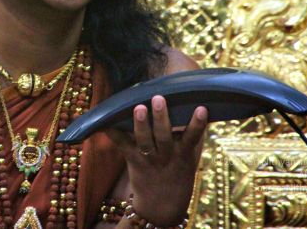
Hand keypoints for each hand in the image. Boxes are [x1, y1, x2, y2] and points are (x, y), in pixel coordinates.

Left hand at [106, 97, 207, 225]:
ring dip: (140, 124)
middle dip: (161, 117)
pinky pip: (122, 145)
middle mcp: (166, 156)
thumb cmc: (179, 175)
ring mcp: (149, 159)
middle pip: (164, 135)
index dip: (197, 123)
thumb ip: (194, 138)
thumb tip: (199, 108)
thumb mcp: (191, 159)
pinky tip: (105, 122)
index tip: (201, 108)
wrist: (161, 207)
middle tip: (158, 99)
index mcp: (183, 154)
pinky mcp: (133, 161)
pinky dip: (113, 133)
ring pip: (144, 140)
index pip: (193, 137)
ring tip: (138, 107)